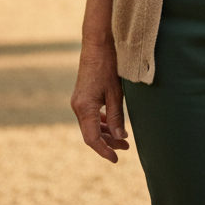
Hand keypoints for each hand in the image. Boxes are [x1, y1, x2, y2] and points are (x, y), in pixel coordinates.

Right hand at [71, 42, 128, 162]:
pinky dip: (101, 123)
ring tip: (123, 138)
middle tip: (126, 147)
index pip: (92, 139)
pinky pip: (90, 116)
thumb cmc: (108, 66)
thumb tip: (120, 138)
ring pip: (90, 125)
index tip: (116, 159)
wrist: (97, 45)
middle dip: (108, 143)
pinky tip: (113, 124)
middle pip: (91, 134)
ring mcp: (78, 102)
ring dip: (106, 133)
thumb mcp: (116, 93)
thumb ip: (117, 117)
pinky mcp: (82, 96)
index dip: (104, 151)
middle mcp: (78, 107)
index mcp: (84, 108)